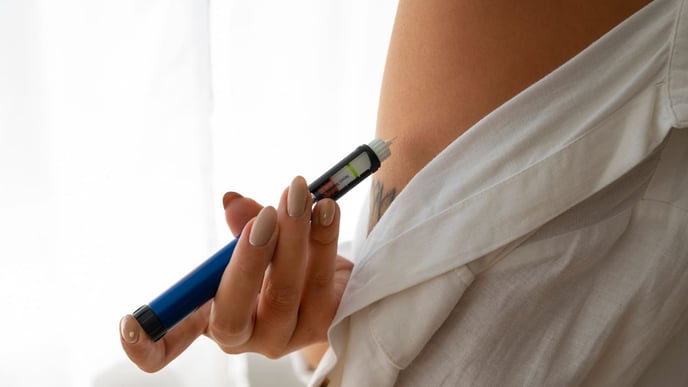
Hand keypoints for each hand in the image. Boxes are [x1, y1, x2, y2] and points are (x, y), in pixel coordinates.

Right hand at [119, 176, 351, 371]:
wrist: (339, 280)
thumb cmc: (285, 258)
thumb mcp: (260, 240)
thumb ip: (243, 224)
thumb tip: (234, 202)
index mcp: (214, 314)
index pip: (174, 341)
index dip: (148, 344)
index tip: (129, 324)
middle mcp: (243, 334)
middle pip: (232, 313)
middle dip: (248, 261)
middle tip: (264, 217)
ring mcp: (284, 336)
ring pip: (285, 292)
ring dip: (294, 236)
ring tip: (298, 195)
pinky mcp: (323, 325)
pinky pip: (322, 282)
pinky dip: (325, 239)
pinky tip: (327, 209)